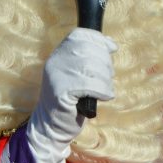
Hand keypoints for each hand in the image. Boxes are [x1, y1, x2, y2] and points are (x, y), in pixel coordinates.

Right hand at [27, 28, 115, 162]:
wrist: (50, 127)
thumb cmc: (69, 101)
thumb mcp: (77, 75)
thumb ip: (89, 59)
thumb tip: (111, 44)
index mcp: (58, 55)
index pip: (79, 35)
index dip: (98, 39)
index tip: (111, 49)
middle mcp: (55, 62)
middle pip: (89, 50)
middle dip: (106, 62)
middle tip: (108, 77)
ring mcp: (56, 77)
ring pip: (92, 68)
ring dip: (106, 80)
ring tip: (106, 90)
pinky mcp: (62, 93)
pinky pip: (90, 85)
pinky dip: (103, 90)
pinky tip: (104, 97)